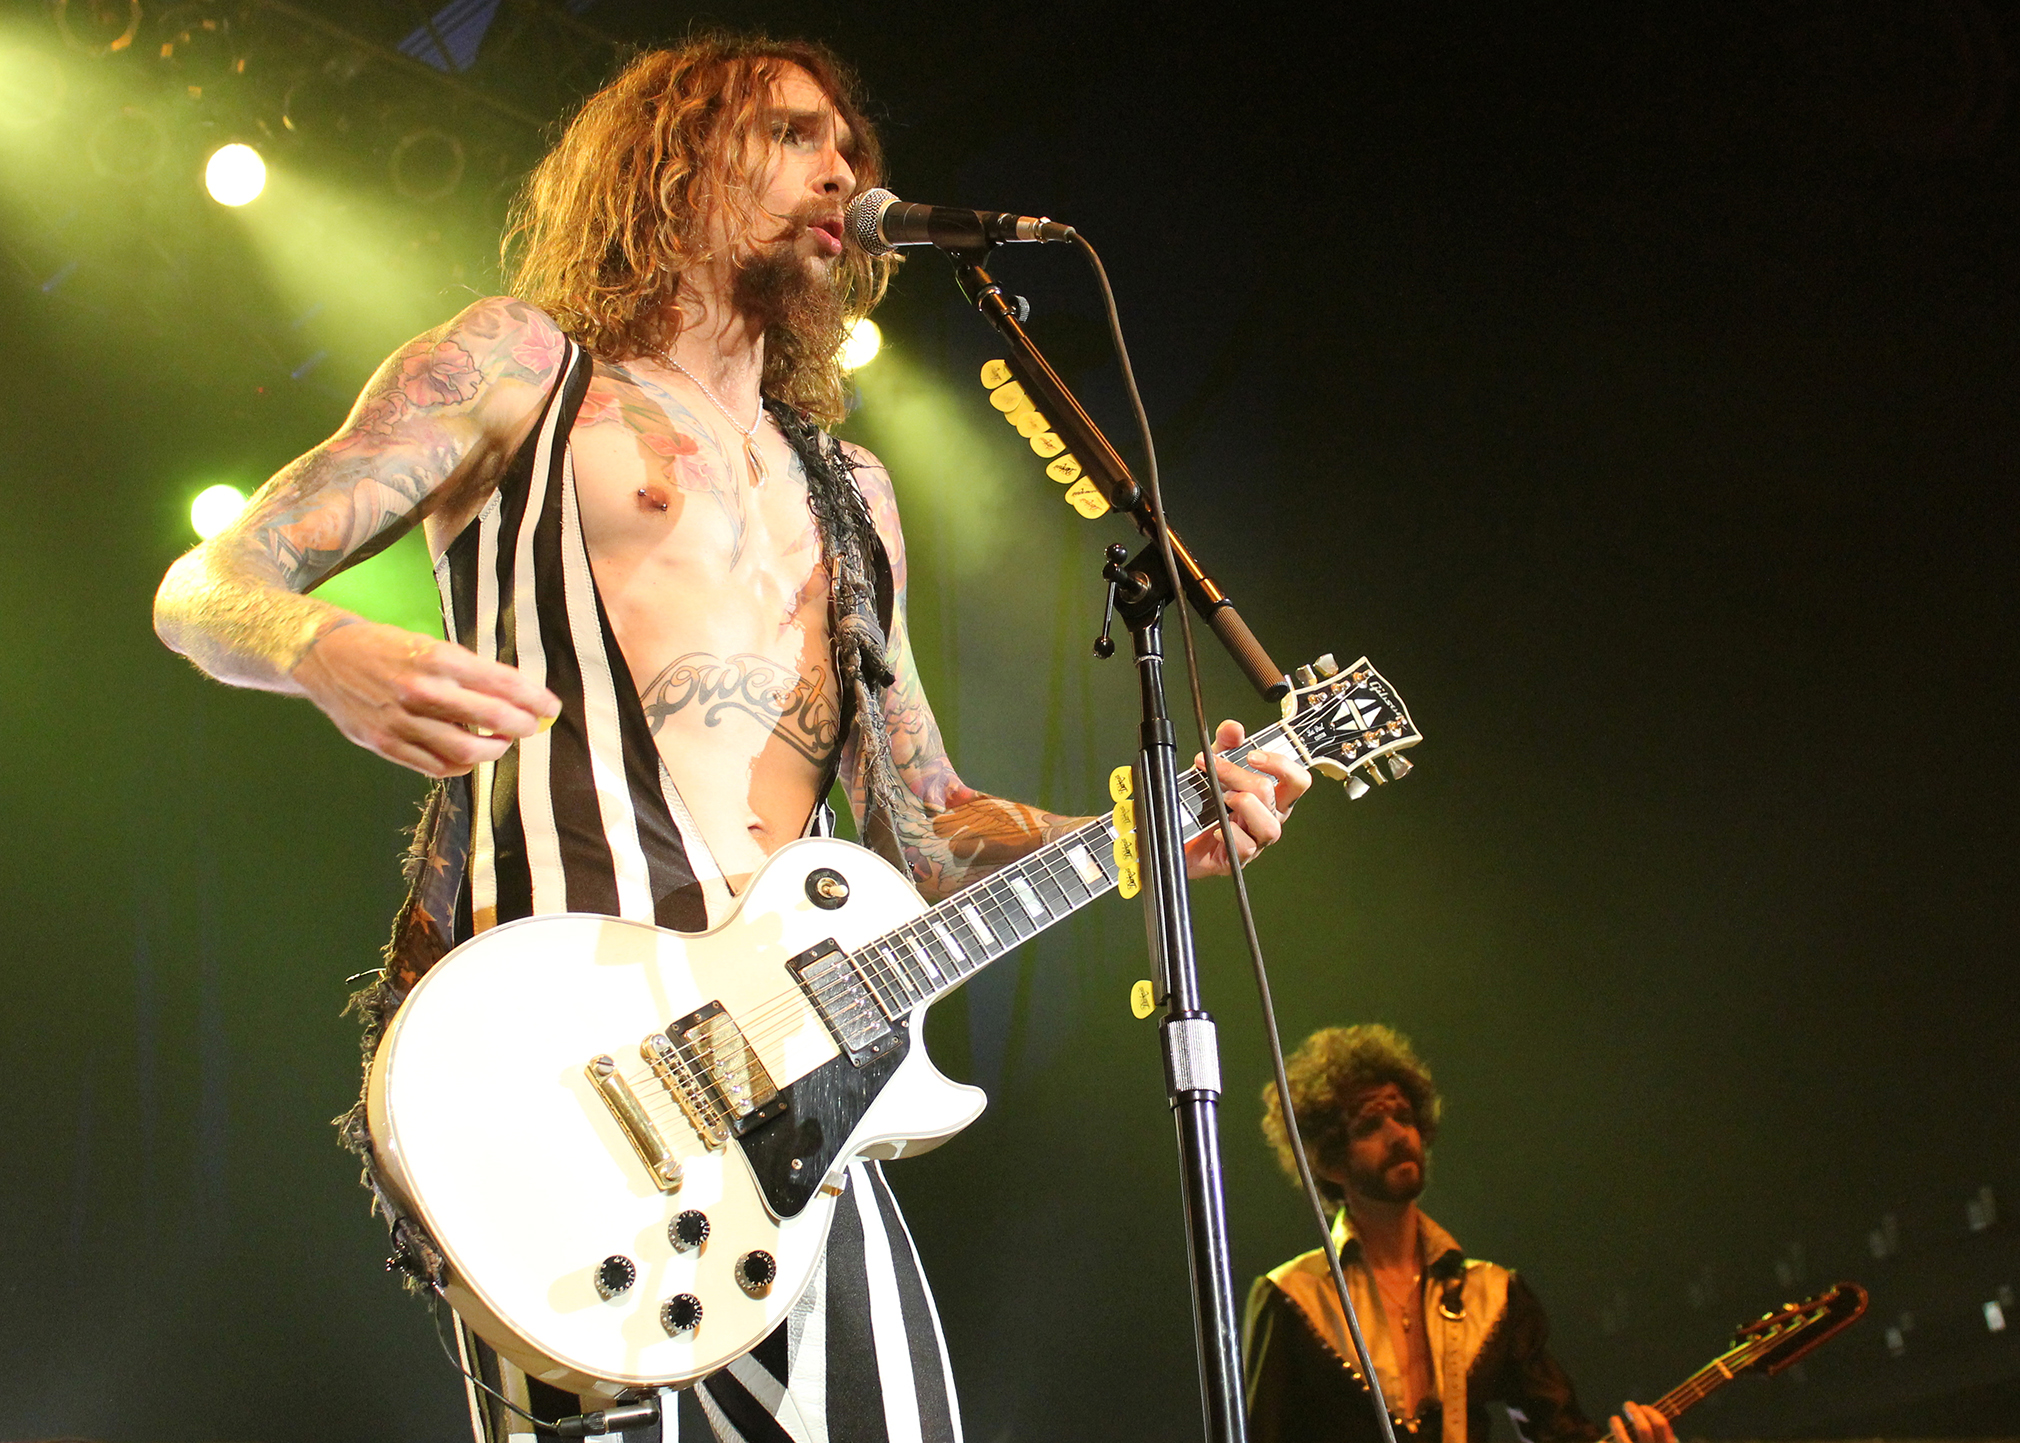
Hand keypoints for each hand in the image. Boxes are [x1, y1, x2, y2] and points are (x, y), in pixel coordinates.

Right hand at [292, 620, 561, 777]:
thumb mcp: (429, 645)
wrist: (325, 656)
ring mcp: (402, 721)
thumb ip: (467, 671)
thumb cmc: (385, 647)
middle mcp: (421, 690)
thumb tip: (514, 695)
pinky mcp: (386, 744)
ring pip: (467, 750)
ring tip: (501, 743)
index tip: (550, 707)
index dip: (532, 698)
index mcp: (436, 658)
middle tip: (532, 726)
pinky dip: (461, 765)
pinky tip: (469, 756)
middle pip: (491, 719)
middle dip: (521, 726)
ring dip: (493, 750)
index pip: (500, 682)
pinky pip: (436, 766)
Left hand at [1183, 719, 1312, 877]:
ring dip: (1242, 805)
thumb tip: (1233, 728)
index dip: (1281, 765)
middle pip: (1273, 795)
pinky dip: (1230, 834)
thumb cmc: (1202, 805)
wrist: (1178, 835)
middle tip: (1216, 769)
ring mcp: (1255, 840)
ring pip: (1269, 825)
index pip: (1297, 781)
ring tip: (1223, 799)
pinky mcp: (1237, 859)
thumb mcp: (1213, 768)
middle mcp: (1268, 818)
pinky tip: (1216, 828)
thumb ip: (1224, 745)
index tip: (1253, 755)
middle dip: (1240, 776)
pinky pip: (1246, 847)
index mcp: (1271, 797)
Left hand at [1608, 1401, 1674, 1442]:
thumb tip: (1656, 1418)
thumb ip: (1663, 1438)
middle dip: (1634, 1413)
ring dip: (1616, 1426)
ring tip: (1614, 1419)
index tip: (1644, 1407)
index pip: (1661, 1424)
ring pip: (1623, 1439)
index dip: (1651, 1412)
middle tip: (1628, 1405)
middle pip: (1643, 1429)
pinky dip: (1606, 1442)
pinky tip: (1603, 1440)